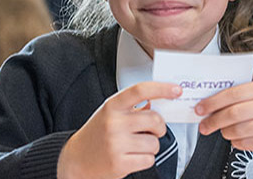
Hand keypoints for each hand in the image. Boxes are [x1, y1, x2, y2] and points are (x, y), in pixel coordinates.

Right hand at [58, 82, 181, 178]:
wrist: (76, 159)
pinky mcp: (119, 163)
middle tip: (153, 130)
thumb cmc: (97, 134)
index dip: (161, 88)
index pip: (140, 90)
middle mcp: (113, 123)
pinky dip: (145, 159)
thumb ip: (132, 107)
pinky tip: (132, 156)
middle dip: (159, 127)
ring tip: (136, 146)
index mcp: (112, 106)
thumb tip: (158, 101)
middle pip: (155, 120)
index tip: (176, 90)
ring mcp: (116, 144)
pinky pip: (149, 160)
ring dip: (151, 146)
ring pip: (154, 143)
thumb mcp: (110, 114)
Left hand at [196, 80, 252, 178]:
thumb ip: (240, 97)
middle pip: (233, 112)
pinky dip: (237, 142)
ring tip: (224, 132)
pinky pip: (246, 143)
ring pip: (238, 129)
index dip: (213, 102)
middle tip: (204, 125)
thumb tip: (209, 103)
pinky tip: (238, 139)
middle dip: (214, 120)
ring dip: (225, 132)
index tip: (200, 108)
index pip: (233, 93)